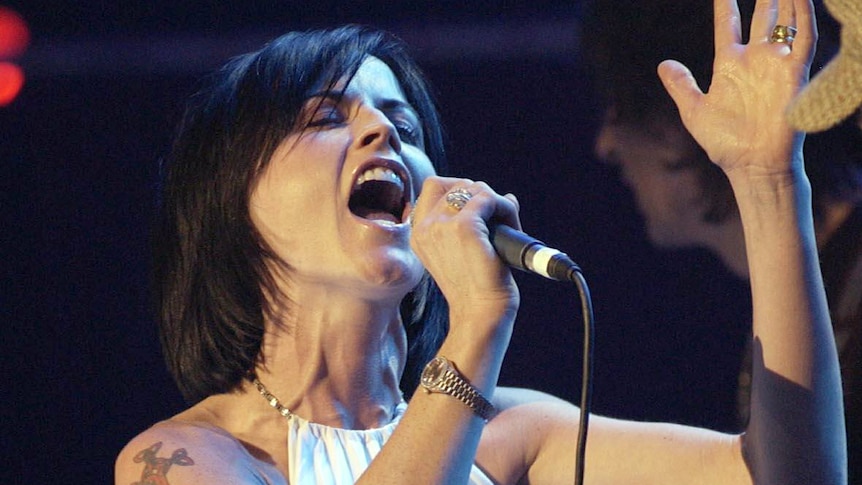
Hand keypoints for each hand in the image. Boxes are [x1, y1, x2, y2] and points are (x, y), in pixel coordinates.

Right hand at [409, 176, 520, 331]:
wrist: (480, 312)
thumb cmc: (477, 286)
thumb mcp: (464, 249)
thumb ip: (474, 220)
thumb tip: (505, 197)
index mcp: (420, 233)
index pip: (433, 185)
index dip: (460, 190)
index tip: (478, 209)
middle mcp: (426, 227)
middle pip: (458, 183)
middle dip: (483, 196)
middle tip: (499, 221)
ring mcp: (442, 225)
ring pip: (475, 188)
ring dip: (497, 203)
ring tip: (508, 227)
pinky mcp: (464, 227)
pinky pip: (490, 198)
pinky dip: (506, 208)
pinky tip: (513, 226)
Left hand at [658, 0, 815, 176]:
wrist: (753, 164)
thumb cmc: (724, 143)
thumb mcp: (695, 111)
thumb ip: (682, 86)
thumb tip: (663, 65)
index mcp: (729, 66)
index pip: (728, 25)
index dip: (725, 6)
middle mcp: (755, 60)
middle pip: (762, 17)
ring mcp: (775, 64)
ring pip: (784, 21)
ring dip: (784, 0)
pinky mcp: (794, 72)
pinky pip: (803, 38)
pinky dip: (803, 15)